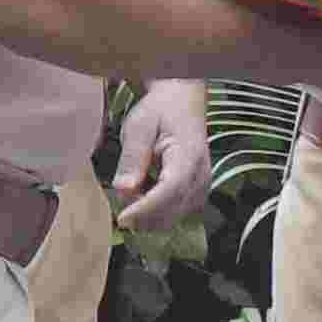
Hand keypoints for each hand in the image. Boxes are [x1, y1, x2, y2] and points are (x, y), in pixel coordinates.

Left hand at [111, 78, 216, 230]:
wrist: (181, 103)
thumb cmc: (161, 111)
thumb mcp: (139, 126)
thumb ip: (132, 158)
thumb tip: (124, 189)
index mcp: (189, 156)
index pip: (169, 191)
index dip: (145, 209)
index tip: (122, 218)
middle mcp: (201, 176)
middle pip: (172, 210)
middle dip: (143, 215)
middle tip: (120, 198)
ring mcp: (201, 187)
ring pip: (173, 217)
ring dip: (148, 214)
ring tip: (134, 187)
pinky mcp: (196, 193)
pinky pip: (175, 213)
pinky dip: (156, 211)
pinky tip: (144, 192)